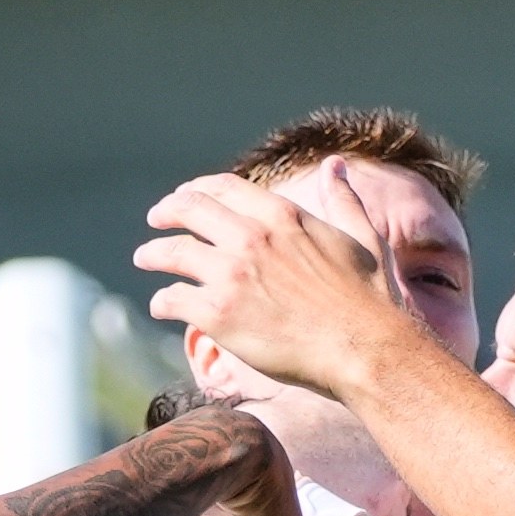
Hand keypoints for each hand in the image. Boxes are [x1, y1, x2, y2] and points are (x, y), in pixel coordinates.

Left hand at [137, 172, 414, 402]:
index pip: (223, 188)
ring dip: (154, 253)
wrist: (365, 348)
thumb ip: (343, 199)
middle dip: (167, 212)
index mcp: (281, 214)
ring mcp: (231, 275)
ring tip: (144, 258)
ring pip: (174, 253)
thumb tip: (335, 167)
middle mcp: (250, 237)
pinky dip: (163, 300)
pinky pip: (175, 299)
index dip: (198, 189)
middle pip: (191, 211)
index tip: (186, 197)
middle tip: (155, 220)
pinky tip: (161, 306)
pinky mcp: (219, 314)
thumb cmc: (370, 299)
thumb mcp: (362, 237)